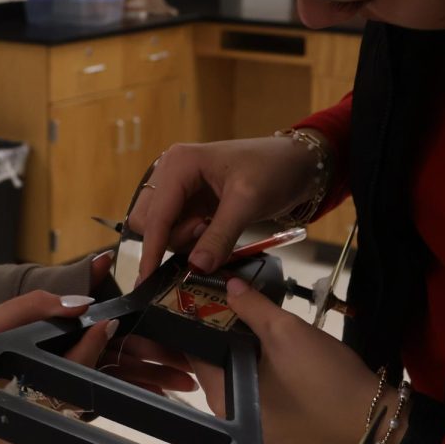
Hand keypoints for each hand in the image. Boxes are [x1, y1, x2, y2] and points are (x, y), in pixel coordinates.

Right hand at [0, 289, 116, 443]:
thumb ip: (35, 307)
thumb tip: (80, 304)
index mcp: (17, 396)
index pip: (70, 373)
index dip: (90, 345)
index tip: (104, 320)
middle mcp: (25, 422)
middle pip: (75, 387)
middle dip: (90, 354)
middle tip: (100, 325)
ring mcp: (26, 430)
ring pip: (69, 397)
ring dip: (80, 365)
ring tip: (85, 336)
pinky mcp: (24, 430)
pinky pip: (56, 402)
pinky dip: (64, 377)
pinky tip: (66, 356)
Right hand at [127, 137, 327, 280]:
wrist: (297, 163)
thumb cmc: (274, 170)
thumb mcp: (248, 202)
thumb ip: (220, 236)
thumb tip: (196, 268)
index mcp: (179, 164)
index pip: (155, 214)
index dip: (151, 248)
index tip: (147, 280)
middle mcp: (171, 172)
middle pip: (148, 221)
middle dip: (173, 238)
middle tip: (205, 234)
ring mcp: (179, 187)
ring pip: (161, 227)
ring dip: (184, 239)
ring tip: (213, 229)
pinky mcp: (190, 200)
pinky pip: (176, 228)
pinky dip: (191, 239)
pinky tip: (213, 231)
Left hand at [190, 278, 384, 443]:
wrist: (374, 419)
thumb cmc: (324, 378)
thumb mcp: (286, 332)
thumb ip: (252, 306)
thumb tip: (229, 285)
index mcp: (224, 400)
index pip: (197, 353)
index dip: (200, 320)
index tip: (205, 292)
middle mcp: (231, 416)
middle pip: (218, 362)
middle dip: (225, 330)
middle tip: (232, 295)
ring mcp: (255, 422)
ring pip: (239, 371)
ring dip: (245, 344)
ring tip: (251, 310)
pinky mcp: (276, 422)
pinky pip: (257, 384)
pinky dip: (260, 362)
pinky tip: (270, 339)